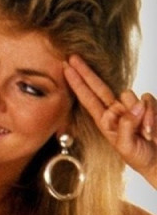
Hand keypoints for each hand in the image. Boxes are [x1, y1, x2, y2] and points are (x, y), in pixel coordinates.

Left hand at [64, 55, 156, 187]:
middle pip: (100, 87)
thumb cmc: (139, 156)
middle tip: (72, 58)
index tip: (66, 69)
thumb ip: (127, 125)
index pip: (87, 98)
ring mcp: (132, 108)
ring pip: (130, 95)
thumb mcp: (126, 146)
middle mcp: (116, 111)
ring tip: (145, 134)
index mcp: (105, 120)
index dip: (77, 84)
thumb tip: (134, 106)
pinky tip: (151, 130)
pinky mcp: (148, 107)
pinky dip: (151, 114)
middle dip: (86, 72)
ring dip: (139, 114)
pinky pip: (148, 100)